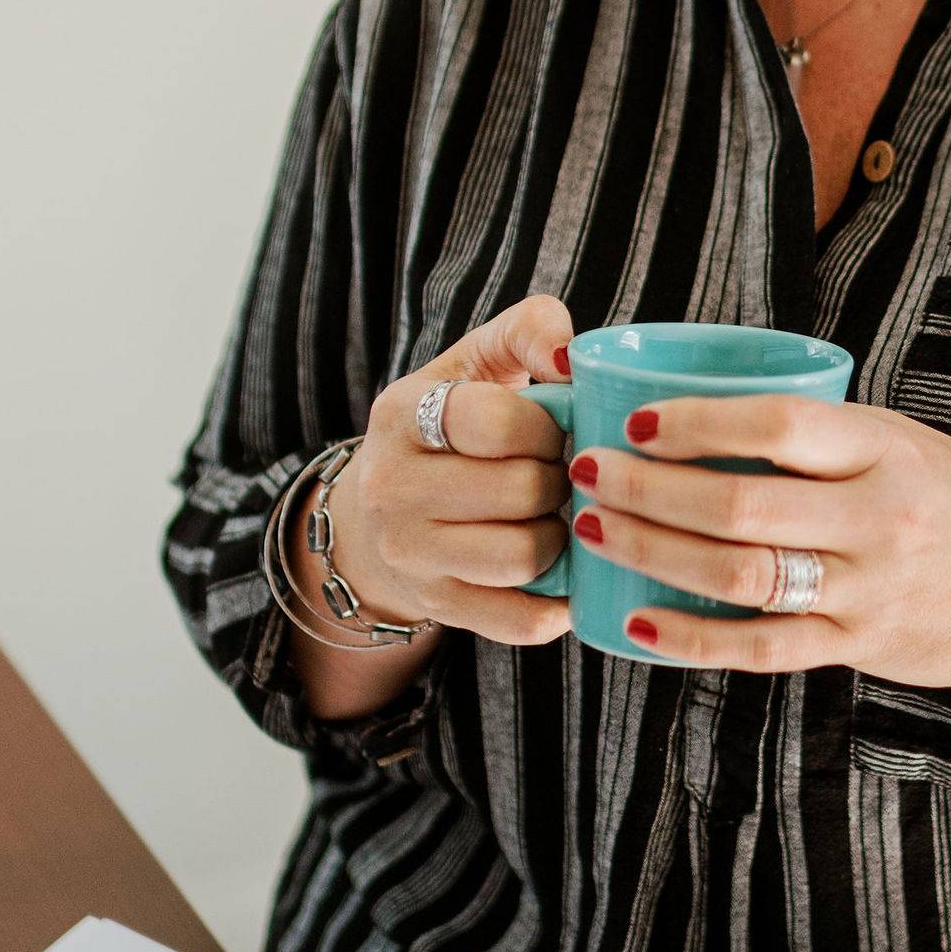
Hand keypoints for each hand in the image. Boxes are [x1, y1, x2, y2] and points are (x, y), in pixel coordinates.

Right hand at [319, 293, 575, 651]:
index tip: (553, 429)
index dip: (546, 426)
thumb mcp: (474, 364)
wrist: (381, 513)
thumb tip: (570, 356)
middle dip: (560, 480)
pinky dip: (556, 606)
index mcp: (401, 415)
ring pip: (525, 555)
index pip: (495, 421)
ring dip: (561, 537)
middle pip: (520, 490)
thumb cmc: (452, 427)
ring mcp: (409, 554)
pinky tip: (566, 580)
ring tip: (554, 516)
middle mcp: (391, 487)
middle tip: (561, 474)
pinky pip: (518, 620)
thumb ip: (526, 331)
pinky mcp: (436, 606)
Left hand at [564, 396, 950, 711]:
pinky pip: (759, 647)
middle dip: (648, 489)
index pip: (781, 426)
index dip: (699, 421)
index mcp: (886, 449)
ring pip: (740, 575)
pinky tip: (635, 621)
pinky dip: (690, 637)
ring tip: (594, 529)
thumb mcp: (905, 443)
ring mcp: (867, 591)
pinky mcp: (857, 650)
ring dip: (653, 552)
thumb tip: (704, 414)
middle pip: (741, 503)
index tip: (636, 419)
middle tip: (585, 471)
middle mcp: (878, 519)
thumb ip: (823, 437)